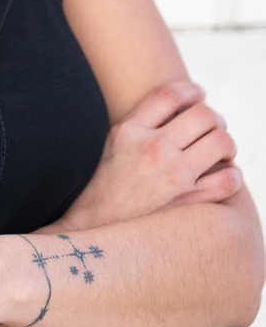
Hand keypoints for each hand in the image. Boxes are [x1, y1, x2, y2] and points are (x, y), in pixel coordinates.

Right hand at [53, 81, 241, 231]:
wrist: (93, 235)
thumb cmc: (102, 190)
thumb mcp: (111, 147)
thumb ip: (138, 125)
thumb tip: (174, 108)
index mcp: (129, 131)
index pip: (171, 94)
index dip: (192, 90)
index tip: (199, 94)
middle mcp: (152, 149)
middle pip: (204, 114)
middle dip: (215, 118)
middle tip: (213, 127)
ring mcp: (173, 176)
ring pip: (222, 142)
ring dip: (227, 145)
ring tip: (221, 152)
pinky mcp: (189, 202)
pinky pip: (229, 179)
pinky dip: (233, 175)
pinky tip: (224, 177)